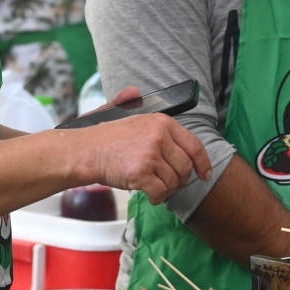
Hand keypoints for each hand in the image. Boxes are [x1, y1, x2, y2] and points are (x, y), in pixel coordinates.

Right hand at [80, 112, 211, 205]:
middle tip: (169, 183)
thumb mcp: (121, 112)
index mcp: (162, 122)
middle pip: (185, 167)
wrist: (85, 151)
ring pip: (174, 182)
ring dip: (167, 189)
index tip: (204, 174)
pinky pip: (160, 192)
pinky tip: (150, 194)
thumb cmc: (105, 137)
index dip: (203, 163)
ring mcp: (150, 155)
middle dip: (180, 180)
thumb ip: (131, 101)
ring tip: (155, 187)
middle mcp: (159, 137)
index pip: (194, 145)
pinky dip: (157, 197)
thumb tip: (134, 91)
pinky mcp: (140, 173)